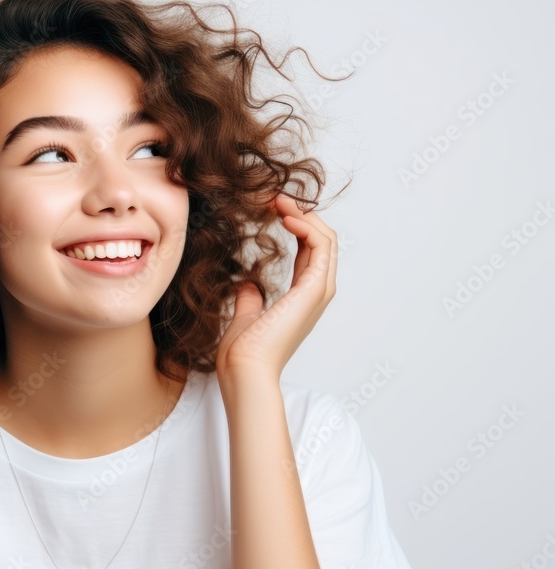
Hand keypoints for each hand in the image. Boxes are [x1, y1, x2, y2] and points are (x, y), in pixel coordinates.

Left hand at [215, 193, 337, 389]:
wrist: (244, 370)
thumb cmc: (243, 352)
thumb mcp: (245, 317)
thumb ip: (250, 300)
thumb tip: (248, 286)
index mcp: (302, 298)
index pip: (309, 251)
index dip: (295, 225)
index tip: (271, 208)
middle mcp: (315, 293)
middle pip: (321, 240)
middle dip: (301, 214)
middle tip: (275, 198)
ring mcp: (318, 291)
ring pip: (326, 239)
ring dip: (304, 215)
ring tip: (279, 201)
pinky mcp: (314, 290)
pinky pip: (321, 247)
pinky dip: (308, 227)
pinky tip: (286, 218)